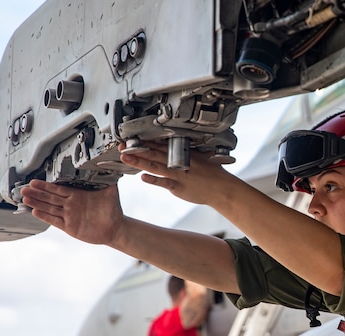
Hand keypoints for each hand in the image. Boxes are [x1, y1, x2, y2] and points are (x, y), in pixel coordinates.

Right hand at [20, 180, 124, 245]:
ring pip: (49, 208)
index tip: (34, 181)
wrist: (116, 229)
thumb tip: (110, 164)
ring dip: (37, 203)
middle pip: (50, 198)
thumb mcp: (111, 192)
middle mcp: (71, 205)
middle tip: (23, 188)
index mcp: (78, 196)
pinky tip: (35, 211)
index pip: (58, 189)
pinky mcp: (70, 227)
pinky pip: (55, 221)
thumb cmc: (113, 210)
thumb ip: (108, 179)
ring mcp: (70, 216)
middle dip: (36, 193)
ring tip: (25, 198)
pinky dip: (45, 216)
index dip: (45, 185)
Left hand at [119, 143, 236, 207]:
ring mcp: (178, 175)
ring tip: (125, 157)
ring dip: (139, 161)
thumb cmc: (213, 173)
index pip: (160, 144)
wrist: (222, 189)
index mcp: (183, 153)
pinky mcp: (179, 188)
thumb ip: (187, 152)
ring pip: (155, 166)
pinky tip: (143, 177)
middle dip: (137, 149)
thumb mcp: (201, 156)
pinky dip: (154, 180)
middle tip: (121, 145)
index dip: (144, 141)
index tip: (131, 137)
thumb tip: (177, 147)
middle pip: (154, 153)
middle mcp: (178, 162)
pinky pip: (164, 183)